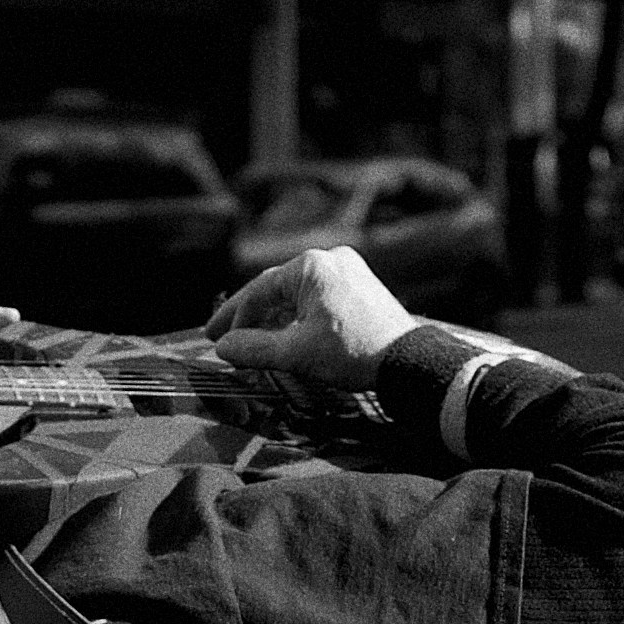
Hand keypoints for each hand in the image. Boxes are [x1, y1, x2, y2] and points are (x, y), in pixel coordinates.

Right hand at [203, 240, 411, 394]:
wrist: (408, 363)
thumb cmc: (354, 352)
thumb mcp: (296, 353)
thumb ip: (254, 348)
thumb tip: (224, 348)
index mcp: (311, 266)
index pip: (259, 290)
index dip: (233, 317)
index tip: (214, 338)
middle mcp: (330, 260)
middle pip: (277, 289)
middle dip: (250, 317)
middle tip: (223, 337)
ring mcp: (349, 272)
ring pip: (297, 295)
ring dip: (273, 319)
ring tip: (251, 342)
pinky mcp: (361, 288)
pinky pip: (318, 299)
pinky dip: (297, 318)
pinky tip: (285, 336)